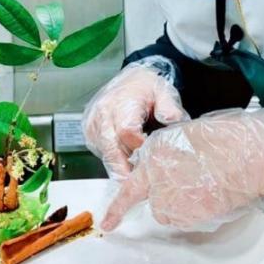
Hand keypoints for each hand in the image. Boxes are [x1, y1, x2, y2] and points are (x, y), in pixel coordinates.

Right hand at [82, 57, 188, 179]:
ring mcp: (93, 124)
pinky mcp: (90, 132)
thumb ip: (169, 107)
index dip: (139, 148)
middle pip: (111, 149)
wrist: (129, 79)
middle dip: (125, 169)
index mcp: (120, 102)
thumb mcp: (163, 91)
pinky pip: (100, 152)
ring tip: (137, 175)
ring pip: (105, 154)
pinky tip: (127, 163)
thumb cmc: (146, 87)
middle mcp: (102, 113)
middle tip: (140, 184)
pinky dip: (113, 160)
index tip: (152, 158)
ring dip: (120, 166)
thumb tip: (173, 120)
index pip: (127, 132)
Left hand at [101, 108, 263, 230]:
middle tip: (189, 188)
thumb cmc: (227, 140)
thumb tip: (165, 169)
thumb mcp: (188, 135)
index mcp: (156, 154)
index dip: (117, 208)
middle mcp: (157, 177)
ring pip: (170, 213)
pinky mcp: (188, 214)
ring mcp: (172, 198)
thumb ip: (168, 155)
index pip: (130, 186)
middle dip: (167, 198)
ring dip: (182, 205)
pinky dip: (196, 212)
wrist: (250, 154)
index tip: (108, 223)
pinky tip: (211, 194)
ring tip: (205, 186)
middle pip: (154, 201)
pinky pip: (187, 219)